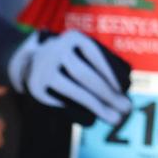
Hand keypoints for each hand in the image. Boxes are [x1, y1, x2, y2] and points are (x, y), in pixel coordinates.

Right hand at [6, 30, 131, 128]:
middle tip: (127, 108)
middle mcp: (56, 50)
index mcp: (73, 38)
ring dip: (97, 106)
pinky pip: (61, 102)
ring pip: (75, 91)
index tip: (123, 90)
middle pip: (86, 75)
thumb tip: (125, 90)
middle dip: (109, 94)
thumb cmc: (71, 58)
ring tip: (115, 119)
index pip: (96, 55)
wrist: (30, 60)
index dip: (111, 74)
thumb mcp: (82, 51)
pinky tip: (92, 116)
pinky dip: (78, 110)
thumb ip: (102, 63)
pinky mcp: (35, 86)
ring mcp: (43, 69)